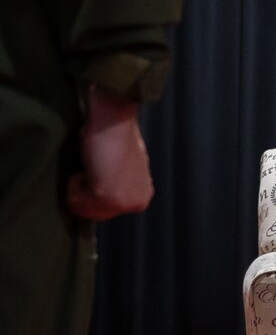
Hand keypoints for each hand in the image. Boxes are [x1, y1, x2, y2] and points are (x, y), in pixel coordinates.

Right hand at [65, 89, 153, 220]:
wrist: (114, 119)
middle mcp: (138, 203)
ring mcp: (124, 202)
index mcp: (142, 196)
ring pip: (82, 209)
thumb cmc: (114, 137)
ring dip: (78, 186)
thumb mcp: (123, 167)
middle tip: (94, 166)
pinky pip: (75, 200)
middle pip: (93, 214)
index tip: (98, 169)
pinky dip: (74, 182)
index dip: (91, 191)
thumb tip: (98, 193)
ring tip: (93, 164)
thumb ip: (116, 184)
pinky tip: (90, 164)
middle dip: (84, 191)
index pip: (106, 211)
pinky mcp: (108, 196)